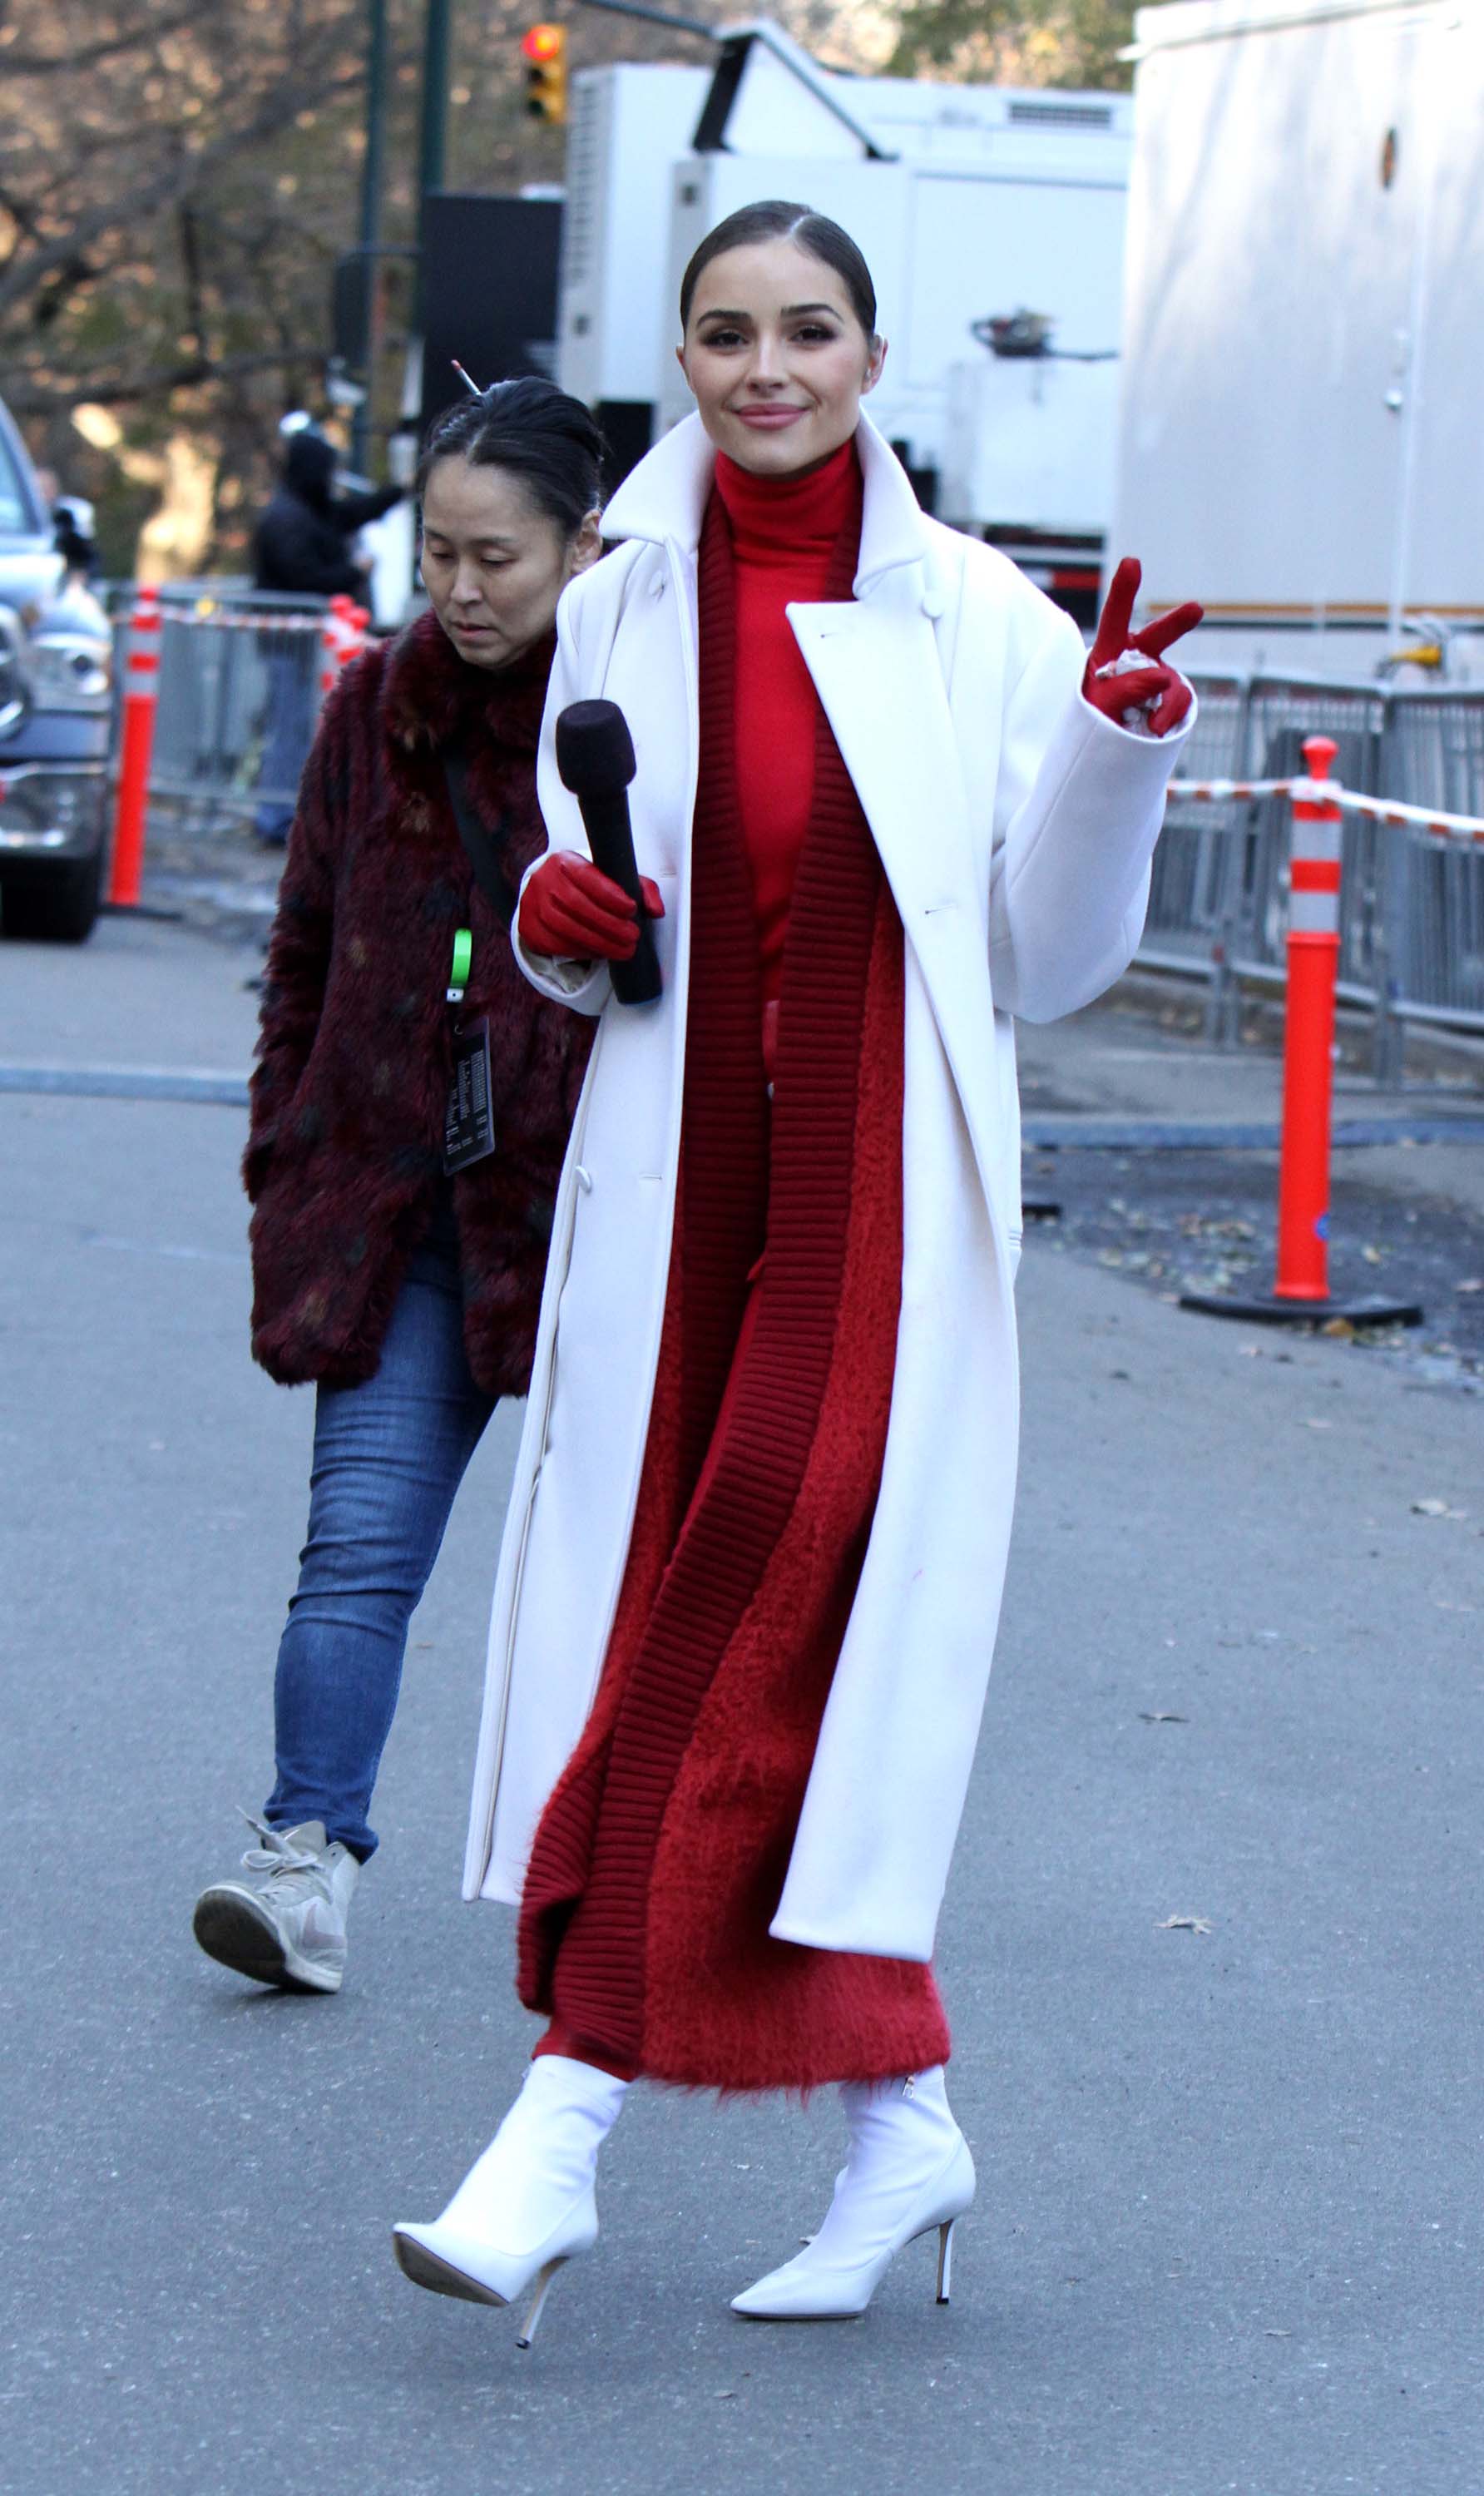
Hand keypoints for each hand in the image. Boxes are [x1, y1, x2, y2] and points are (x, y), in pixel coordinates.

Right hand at [519, 851, 663, 961]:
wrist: (549, 894)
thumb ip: (640, 888)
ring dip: (599, 943)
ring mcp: (532, 905)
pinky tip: (600, 952)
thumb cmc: (587, 886)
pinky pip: (556, 944)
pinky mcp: (528, 928)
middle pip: (577, 905)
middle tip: (633, 937)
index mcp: (564, 861)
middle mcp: (543, 880)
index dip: (610, 895)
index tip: (632, 910)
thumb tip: (656, 910)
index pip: (587, 876)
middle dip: (609, 925)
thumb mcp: (613, 878)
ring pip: (566, 928)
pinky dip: (582, 950)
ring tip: (623, 950)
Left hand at [1083, 558, 1202, 737]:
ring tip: (1152, 725)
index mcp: (1107, 653)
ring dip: (1166, 702)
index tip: (1132, 563)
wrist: (1101, 752)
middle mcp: (1135, 658)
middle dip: (1176, 624)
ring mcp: (1157, 677)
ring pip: (1171, 679)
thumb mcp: (1099, 709)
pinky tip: (1156, 729)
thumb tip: (1164, 678)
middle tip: (1196, 610)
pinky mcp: (1171, 697)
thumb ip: (1126, 691)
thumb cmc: (1090, 725)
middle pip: (1156, 636)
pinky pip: (1179, 700)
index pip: (1114, 619)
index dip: (1123, 591)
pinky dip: (1169, 715)